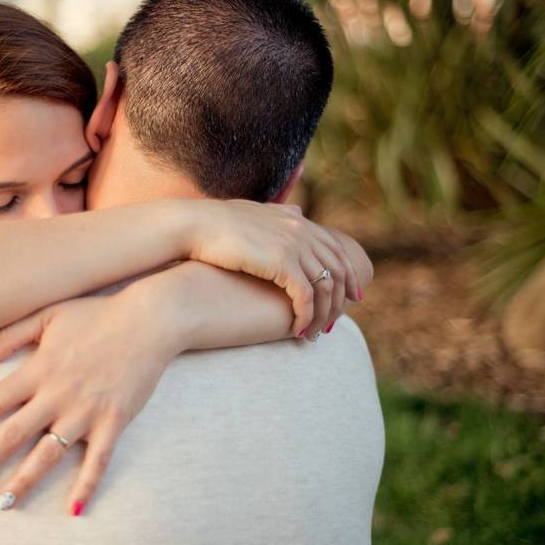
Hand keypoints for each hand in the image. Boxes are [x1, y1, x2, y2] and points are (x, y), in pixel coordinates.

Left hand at [0, 294, 173, 514]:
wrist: (149, 319)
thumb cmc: (96, 315)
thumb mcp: (47, 315)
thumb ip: (8, 336)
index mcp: (38, 370)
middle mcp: (57, 395)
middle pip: (12, 434)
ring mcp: (86, 411)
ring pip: (48, 454)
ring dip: (23, 481)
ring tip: (3, 503)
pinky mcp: (114, 421)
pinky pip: (98, 460)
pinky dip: (86, 485)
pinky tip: (74, 509)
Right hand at [183, 199, 361, 337]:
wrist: (194, 225)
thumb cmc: (214, 224)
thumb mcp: (253, 212)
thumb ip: (278, 213)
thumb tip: (296, 211)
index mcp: (295, 219)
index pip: (335, 248)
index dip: (347, 273)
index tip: (350, 295)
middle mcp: (300, 230)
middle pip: (337, 269)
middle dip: (341, 299)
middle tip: (335, 323)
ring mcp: (294, 245)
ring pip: (325, 286)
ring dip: (323, 314)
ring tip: (313, 333)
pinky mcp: (283, 263)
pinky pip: (306, 296)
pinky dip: (306, 316)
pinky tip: (297, 330)